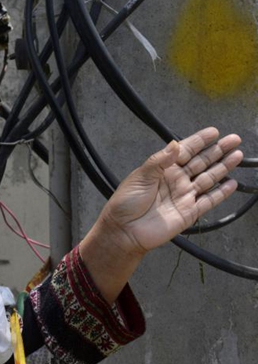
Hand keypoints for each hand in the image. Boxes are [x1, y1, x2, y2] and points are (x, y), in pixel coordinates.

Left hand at [80, 127, 242, 302]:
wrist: (125, 230)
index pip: (185, 151)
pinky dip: (221, 193)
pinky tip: (232, 183)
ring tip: (238, 155)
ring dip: (223, 167)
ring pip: (208, 178)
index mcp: (163, 169)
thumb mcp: (140, 176)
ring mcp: (184, 196)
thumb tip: (175, 144)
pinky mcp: (189, 212)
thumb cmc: (126, 202)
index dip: (199, 141)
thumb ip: (159, 161)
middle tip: (234, 139)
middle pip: (201, 162)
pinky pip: (209, 200)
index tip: (214, 132)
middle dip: (217, 151)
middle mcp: (176, 180)